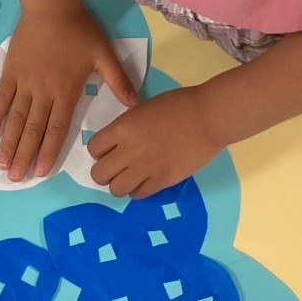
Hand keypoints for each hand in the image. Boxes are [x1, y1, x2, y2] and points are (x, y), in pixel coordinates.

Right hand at [0, 9, 136, 181]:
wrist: (51, 6)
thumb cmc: (79, 30)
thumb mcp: (104, 54)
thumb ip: (118, 81)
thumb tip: (135, 104)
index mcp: (65, 91)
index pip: (57, 128)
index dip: (49, 152)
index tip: (41, 172)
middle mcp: (42, 92)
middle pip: (33, 130)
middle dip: (25, 156)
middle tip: (17, 179)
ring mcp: (23, 83)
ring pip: (15, 119)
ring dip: (8, 143)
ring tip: (2, 165)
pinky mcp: (10, 72)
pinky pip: (0, 99)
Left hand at [87, 86, 223, 196]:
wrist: (208, 118)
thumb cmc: (178, 106)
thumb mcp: (142, 109)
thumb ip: (127, 128)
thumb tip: (118, 143)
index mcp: (122, 128)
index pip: (93, 149)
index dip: (99, 151)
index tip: (109, 150)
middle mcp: (129, 151)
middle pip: (99, 174)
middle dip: (106, 172)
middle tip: (118, 167)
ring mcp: (146, 168)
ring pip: (116, 189)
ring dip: (120, 184)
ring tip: (132, 176)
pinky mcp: (163, 181)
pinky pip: (139, 194)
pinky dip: (139, 190)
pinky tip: (147, 180)